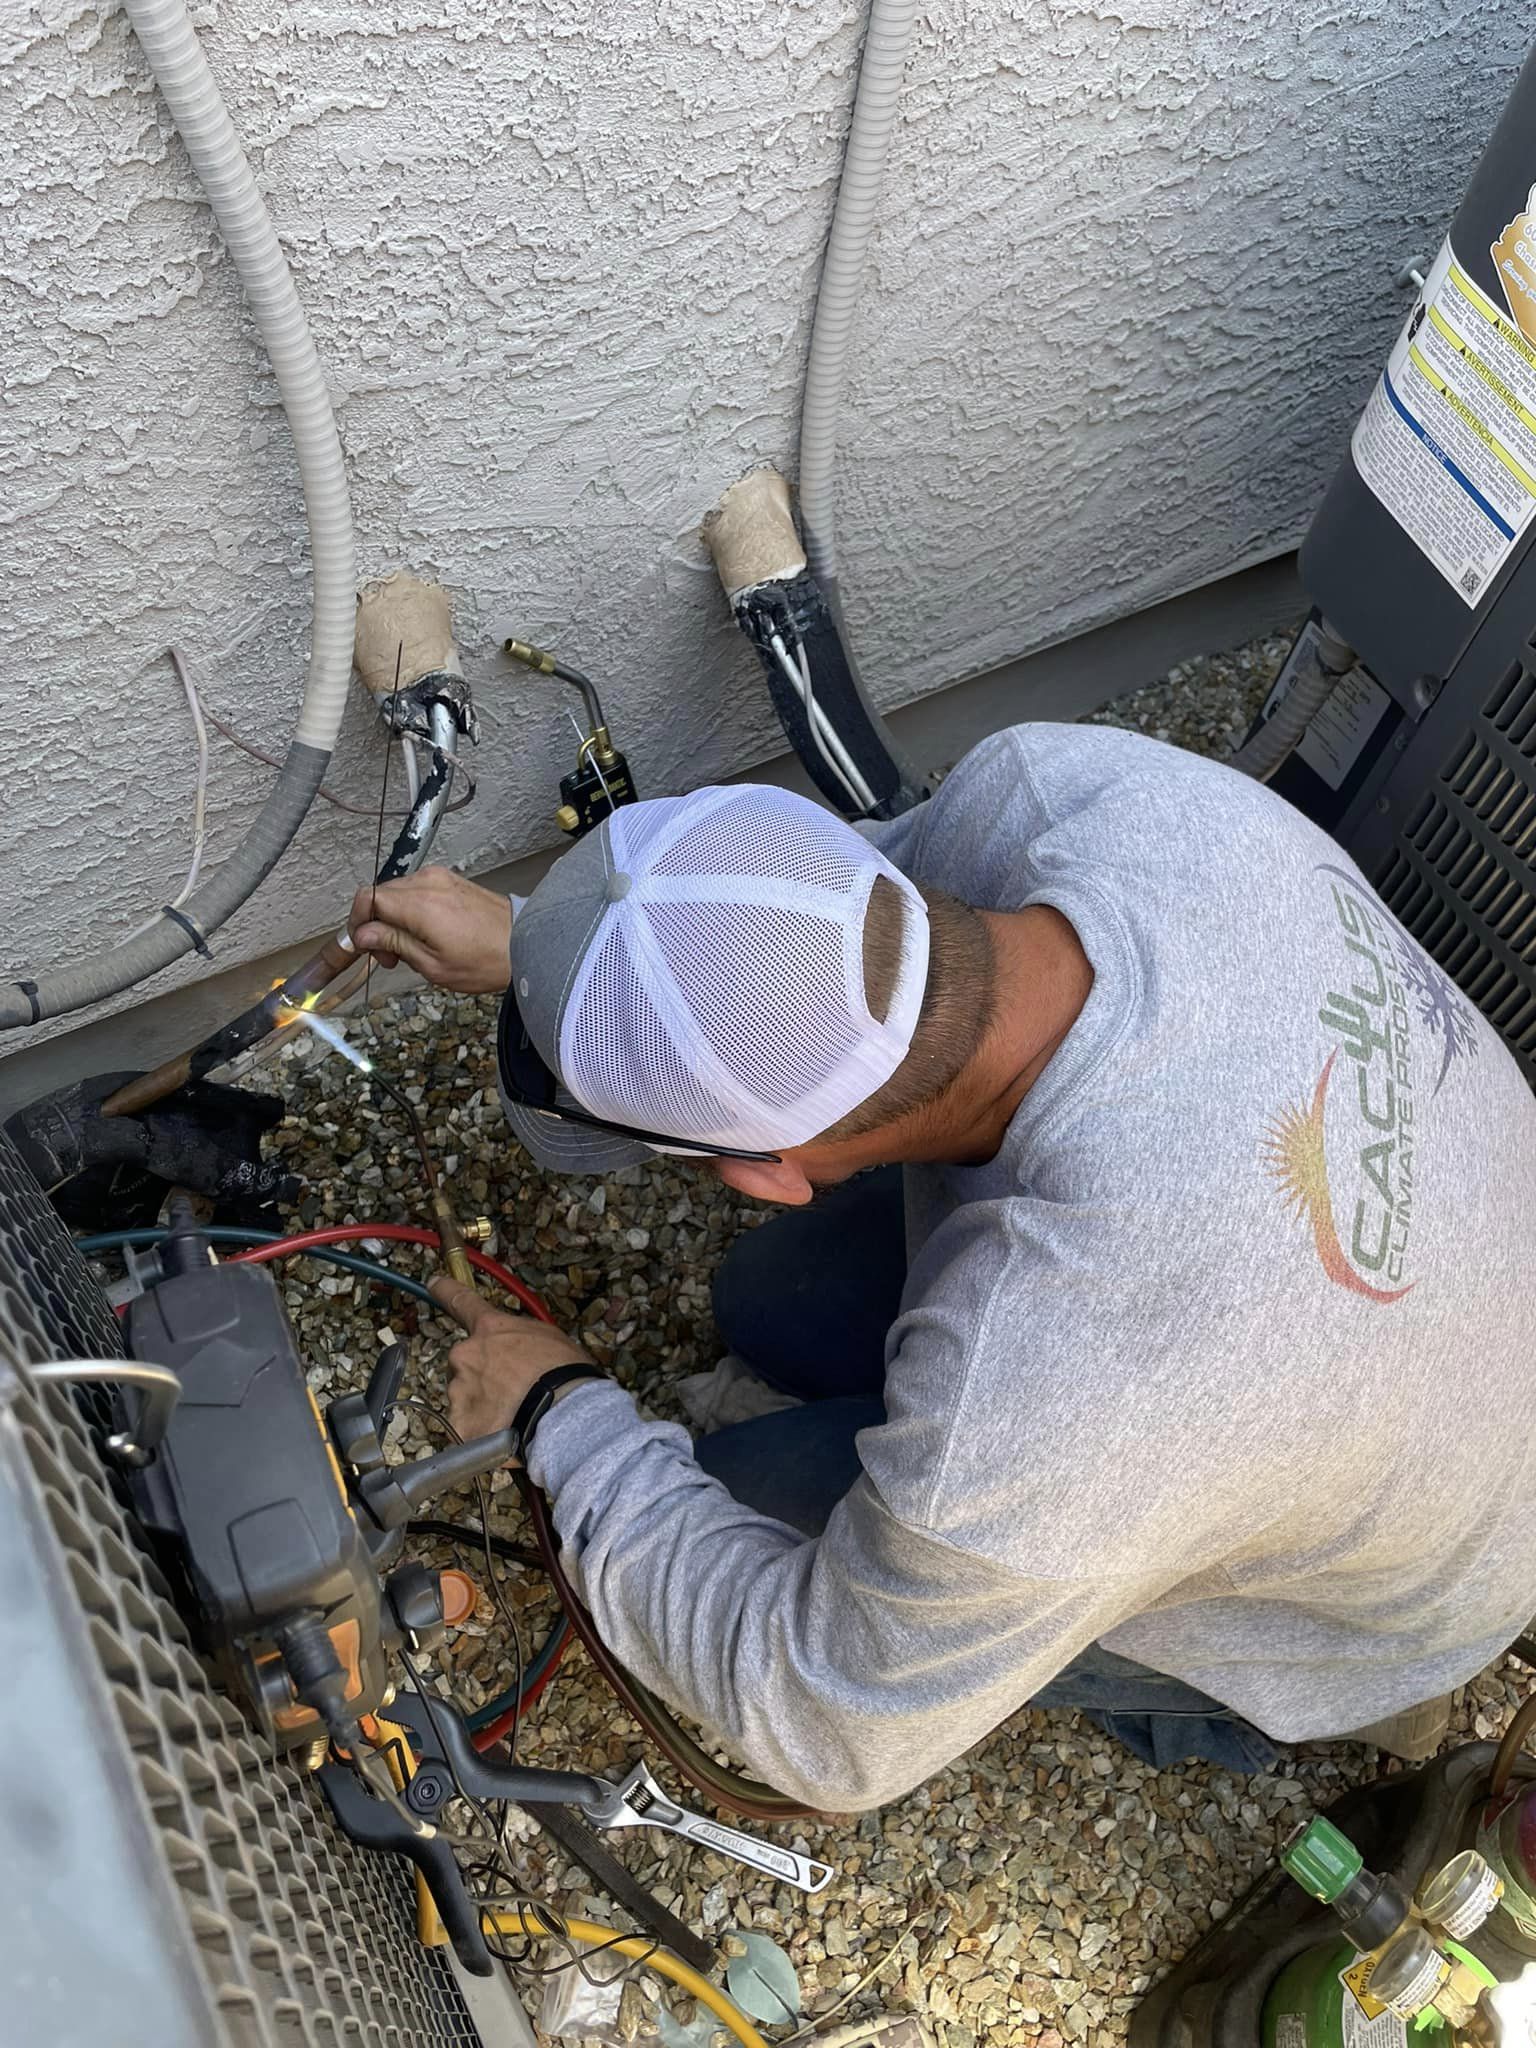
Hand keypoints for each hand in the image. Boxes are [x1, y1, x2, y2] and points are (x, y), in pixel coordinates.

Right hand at [349, 867, 512, 992]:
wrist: (527, 944)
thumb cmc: (486, 961)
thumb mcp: (432, 964)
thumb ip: (393, 943)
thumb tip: (362, 934)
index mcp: (419, 903)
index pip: (367, 898)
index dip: (357, 922)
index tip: (363, 946)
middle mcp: (427, 882)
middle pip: (380, 895)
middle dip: (376, 925)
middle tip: (390, 958)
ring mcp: (441, 878)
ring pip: (397, 893)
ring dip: (393, 919)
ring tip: (410, 950)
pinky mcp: (451, 881)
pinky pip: (417, 891)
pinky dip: (411, 911)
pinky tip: (425, 935)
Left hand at [430, 1276, 594, 1441]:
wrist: (563, 1413)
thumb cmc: (565, 1372)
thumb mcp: (549, 1337)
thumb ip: (520, 1337)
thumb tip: (516, 1350)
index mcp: (489, 1328)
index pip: (461, 1301)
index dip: (446, 1290)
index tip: (434, 1284)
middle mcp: (466, 1355)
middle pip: (464, 1364)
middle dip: (481, 1375)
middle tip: (511, 1391)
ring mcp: (459, 1391)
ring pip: (463, 1398)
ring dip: (482, 1406)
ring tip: (513, 1417)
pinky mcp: (459, 1426)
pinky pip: (464, 1429)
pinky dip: (480, 1433)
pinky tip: (503, 1436)